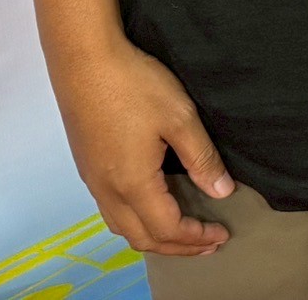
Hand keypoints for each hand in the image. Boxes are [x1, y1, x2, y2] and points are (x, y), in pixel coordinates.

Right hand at [51, 35, 233, 255]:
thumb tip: (222, 191)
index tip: (222, 234)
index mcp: (132, 183)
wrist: (85, 61)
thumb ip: (201, 159)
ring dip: (154, 236)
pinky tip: (152, 206)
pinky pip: (111, 210)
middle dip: (177, 247)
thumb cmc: (134, 85)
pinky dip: (136, 221)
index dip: (196, 237)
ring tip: (183, 232)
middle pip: (141, 237)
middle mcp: (107, 190)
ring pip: (122, 227)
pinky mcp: (87, 166)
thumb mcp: (180, 118)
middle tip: (208, 243)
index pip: (166, 229)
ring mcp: (92, 180)